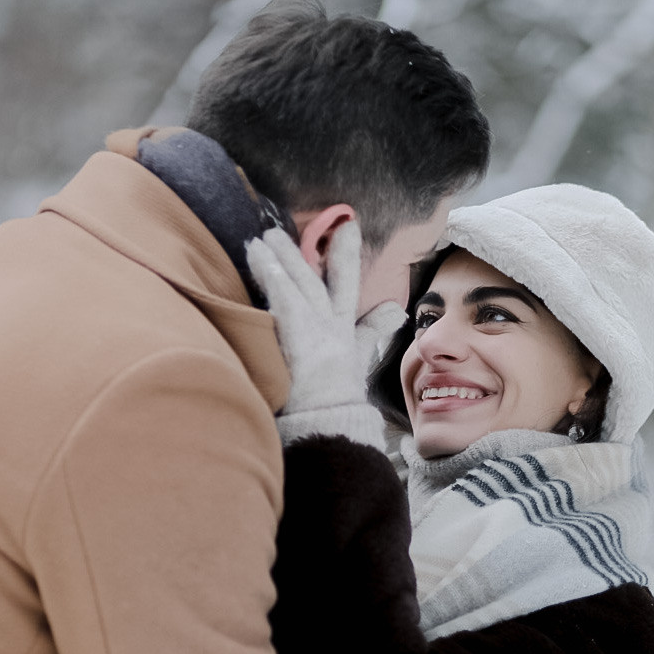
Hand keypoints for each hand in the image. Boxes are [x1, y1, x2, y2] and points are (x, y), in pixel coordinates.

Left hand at [247, 223, 395, 449]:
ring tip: (261, 238)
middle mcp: (332, 325)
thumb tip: (395, 310)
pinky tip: (258, 257)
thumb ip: (372, 331)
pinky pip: (284, 296)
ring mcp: (316, 329)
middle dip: (312, 249)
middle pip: (323, 279)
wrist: (331, 427)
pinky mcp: (299, 336)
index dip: (347, 255)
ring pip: (300, 283)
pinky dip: (273, 274)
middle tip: (285, 227)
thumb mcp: (358, 361)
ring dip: (281, 257)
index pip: (347, 286)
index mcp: (344, 331)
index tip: (348, 226)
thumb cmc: (338, 402)